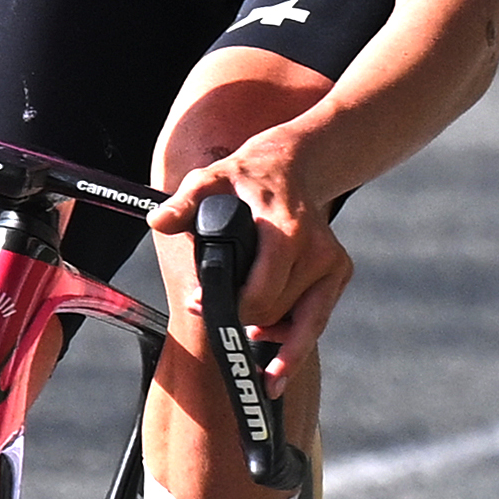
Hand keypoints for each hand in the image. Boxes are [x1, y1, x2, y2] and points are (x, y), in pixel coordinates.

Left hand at [151, 126, 352, 385]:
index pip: (261, 296)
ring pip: (301, 325)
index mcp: (289, 232)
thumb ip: (183, 204)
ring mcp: (334, 263)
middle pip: (276, 313)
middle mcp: (319, 251)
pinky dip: (293, 330)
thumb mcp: (209, 180)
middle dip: (243, 320)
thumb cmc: (246, 176)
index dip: (228, 309)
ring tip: (245, 328)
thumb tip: (158, 222)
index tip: (203, 307)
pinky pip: (316, 318)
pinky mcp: (340, 273)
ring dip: (273, 334)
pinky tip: (268, 328)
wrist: (290, 164)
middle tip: (212, 311)